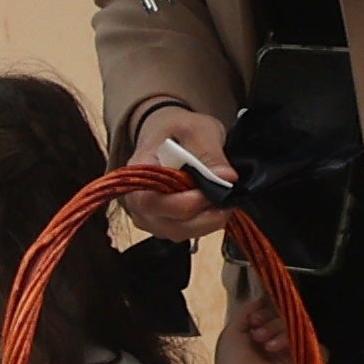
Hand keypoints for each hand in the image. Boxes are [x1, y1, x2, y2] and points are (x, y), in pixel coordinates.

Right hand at [117, 104, 232, 242]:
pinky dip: (204, 224)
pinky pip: (184, 233)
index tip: (215, 191)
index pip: (152, 201)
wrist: (166, 136)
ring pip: (178, 232)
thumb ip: (210, 153)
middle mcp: (135, 201)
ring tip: (224, 202)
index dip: (186, 202)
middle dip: (203, 217)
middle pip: (167, 223)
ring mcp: (148, 217)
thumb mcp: (197, 129)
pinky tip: (214, 207)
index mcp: (137, 173)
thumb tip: (227, 178)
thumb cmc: (177, 130)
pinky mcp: (161, 224)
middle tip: (228, 201)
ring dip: (206, 222)